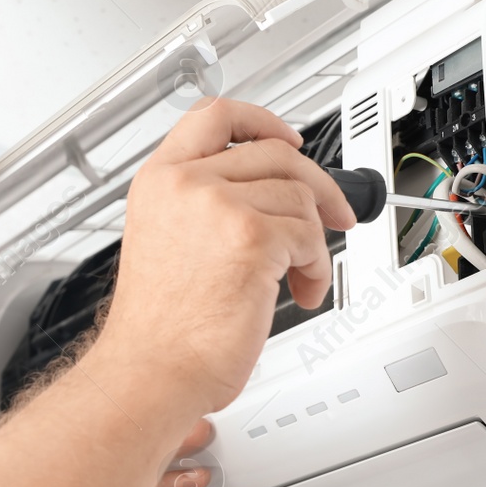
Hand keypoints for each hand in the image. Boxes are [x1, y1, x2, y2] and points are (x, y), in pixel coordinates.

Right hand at [95, 97, 354, 415]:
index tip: (287, 138)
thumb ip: (201, 203)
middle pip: (275, 154)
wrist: (152, 370)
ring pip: (300, 197)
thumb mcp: (164, 239)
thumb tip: (266, 192)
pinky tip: (299, 291)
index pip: (215, 116)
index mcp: (159, 180)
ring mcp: (217, 205)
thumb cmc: (159, 327)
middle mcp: (185, 184)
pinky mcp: (251, 236)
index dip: (261, 121)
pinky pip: (311, 237)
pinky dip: (316, 268)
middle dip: (316, 187)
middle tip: (333, 214)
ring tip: (296, 277)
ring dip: (312, 242)